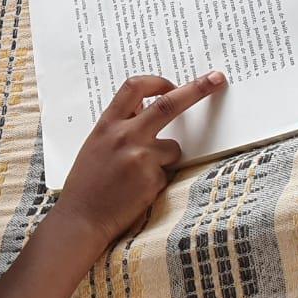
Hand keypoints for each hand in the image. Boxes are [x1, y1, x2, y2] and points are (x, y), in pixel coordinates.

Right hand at [54, 71, 225, 247]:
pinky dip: (158, 181)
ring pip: (173, 148)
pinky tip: (137, 192)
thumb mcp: (96, 144)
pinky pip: (168, 173)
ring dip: (164, 159)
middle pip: (168, 104)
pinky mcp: (153, 179)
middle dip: (197, 89)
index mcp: (107, 124)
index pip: (135, 87)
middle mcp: (125, 136)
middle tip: (216, 79)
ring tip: (137, 177)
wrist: (81, 218)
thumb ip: (120, 125)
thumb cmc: (87, 183)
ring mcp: (140, 157)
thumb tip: (145, 107)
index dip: (157, 82)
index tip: (173, 84)